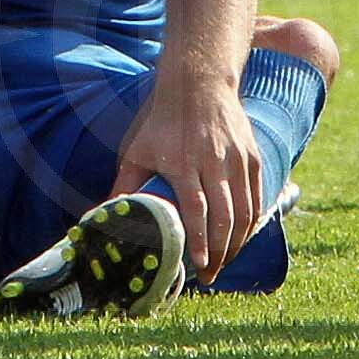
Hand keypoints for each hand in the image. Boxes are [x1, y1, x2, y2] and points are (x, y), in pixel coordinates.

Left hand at [113, 67, 264, 275]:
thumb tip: (103, 217)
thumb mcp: (138, 150)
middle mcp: (214, 162)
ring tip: (224, 262)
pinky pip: (256, 198)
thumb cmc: (163, 122)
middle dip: (220, 251)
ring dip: (237, 242)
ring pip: (244, 210)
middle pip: (224, 215)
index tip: (200, 264)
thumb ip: (124, 185)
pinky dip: (251, 222)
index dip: (200, 239)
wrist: (200, 84)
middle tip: (211, 275)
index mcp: (184, 163)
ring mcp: (237, 159)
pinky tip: (240, 239)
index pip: (196, 209)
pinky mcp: (251, 157)